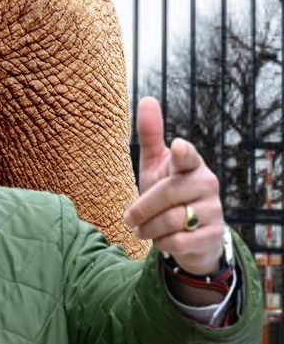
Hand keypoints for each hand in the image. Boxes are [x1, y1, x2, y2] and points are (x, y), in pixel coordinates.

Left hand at [123, 96, 224, 273]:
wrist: (189, 233)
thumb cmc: (167, 190)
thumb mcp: (156, 164)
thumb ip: (150, 135)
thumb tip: (147, 99)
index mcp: (189, 164)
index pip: (187, 156)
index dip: (182, 152)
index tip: (177, 146)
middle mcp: (206, 184)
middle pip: (165, 194)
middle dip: (141, 209)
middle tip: (129, 219)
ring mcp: (213, 210)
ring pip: (170, 221)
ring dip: (148, 229)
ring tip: (143, 230)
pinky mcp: (212, 235)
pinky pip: (178, 242)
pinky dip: (162, 244)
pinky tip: (162, 240)